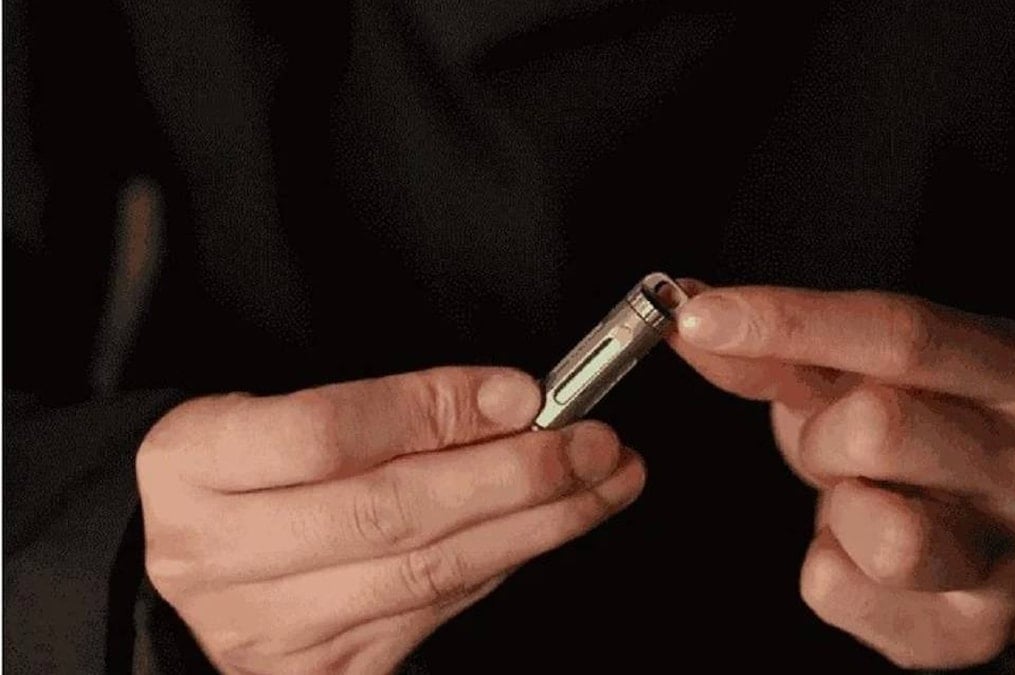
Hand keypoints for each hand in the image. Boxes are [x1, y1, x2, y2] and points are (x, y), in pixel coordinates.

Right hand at [137, 367, 644, 673]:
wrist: (186, 559)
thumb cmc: (247, 470)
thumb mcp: (280, 409)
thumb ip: (388, 407)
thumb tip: (512, 404)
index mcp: (194, 463)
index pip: (326, 432)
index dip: (435, 411)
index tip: (523, 393)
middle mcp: (219, 554)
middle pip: (390, 513)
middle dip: (516, 475)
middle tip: (594, 443)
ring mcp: (269, 628)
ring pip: (427, 574)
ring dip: (537, 524)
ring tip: (604, 482)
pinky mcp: (320, 671)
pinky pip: (434, 613)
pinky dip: (502, 563)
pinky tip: (546, 528)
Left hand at [670, 283, 1014, 668]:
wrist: (983, 547)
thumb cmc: (916, 441)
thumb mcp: (857, 379)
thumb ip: (779, 348)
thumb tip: (690, 311)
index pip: (904, 334)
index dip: (789, 321)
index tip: (698, 316)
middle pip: (881, 428)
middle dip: (822, 434)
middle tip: (835, 443)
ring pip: (884, 531)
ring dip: (836, 504)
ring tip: (856, 497)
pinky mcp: (969, 630)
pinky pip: (836, 588)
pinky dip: (821, 561)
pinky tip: (855, 549)